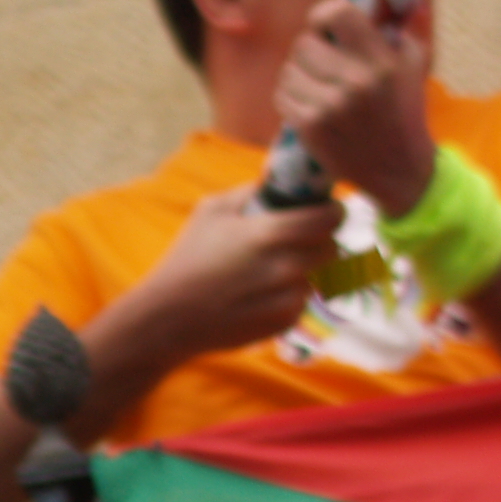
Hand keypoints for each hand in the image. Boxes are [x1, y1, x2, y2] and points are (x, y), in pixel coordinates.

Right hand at [125, 187, 343, 364]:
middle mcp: (289, 266)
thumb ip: (253, 190)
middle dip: (316, 242)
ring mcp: (289, 297)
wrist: (168, 317)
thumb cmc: (188, 258)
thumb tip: (281, 179)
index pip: (332, 218)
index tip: (323, 211)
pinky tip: (257, 296)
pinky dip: (287, 297)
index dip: (332, 212)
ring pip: (315, 276)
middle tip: (291, 242)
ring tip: (263, 273)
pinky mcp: (286, 321)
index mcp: (274, 234)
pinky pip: (301, 301)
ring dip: (300, 272)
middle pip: (331, 247)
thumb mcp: (212, 210)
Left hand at [275, 0, 435, 216]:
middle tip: (324, 64)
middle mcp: (357, 82)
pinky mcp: (311, 128)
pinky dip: (291, 98)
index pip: (337, 13)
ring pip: (289, 70)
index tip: (325, 25)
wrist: (400, 169)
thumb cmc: (404, 110)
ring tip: (318, 88)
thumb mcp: (415, 65)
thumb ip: (401, 29)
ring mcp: (331, 106)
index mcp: (382, 62)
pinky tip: (310, 106)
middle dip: (311, 51)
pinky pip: (282, 95)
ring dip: (299, 75)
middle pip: (304, 43)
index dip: (323, 14)